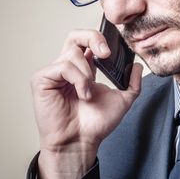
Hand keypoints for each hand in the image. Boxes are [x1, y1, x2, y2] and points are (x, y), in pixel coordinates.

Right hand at [31, 29, 142, 178]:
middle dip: (93, 38)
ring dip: (87, 74)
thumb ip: (132, 83)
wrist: (81, 143)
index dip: (99, 38)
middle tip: (105, 53)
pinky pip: (63, 66)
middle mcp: (68, 67)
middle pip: (75, 35)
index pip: (87, 41)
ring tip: (88, 93)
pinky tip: (81, 95)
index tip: (112, 51)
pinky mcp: (42, 80)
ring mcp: (54, 73)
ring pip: (73, 53)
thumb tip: (137, 66)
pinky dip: (77, 80)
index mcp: (84, 68)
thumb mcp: (122, 101)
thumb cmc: (96, 124)